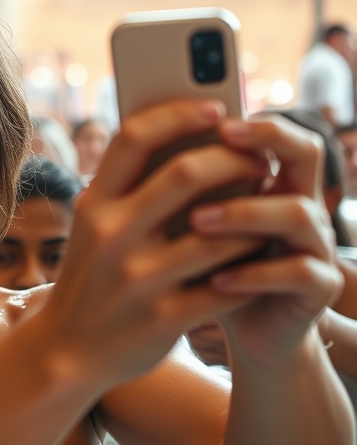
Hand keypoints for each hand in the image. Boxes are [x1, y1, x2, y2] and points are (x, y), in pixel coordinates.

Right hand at [43, 99, 268, 382]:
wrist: (67, 350)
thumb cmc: (93, 276)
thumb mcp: (93, 225)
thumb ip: (129, 187)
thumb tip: (190, 138)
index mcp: (93, 204)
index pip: (134, 137)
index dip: (179, 114)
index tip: (217, 108)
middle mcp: (110, 235)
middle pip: (184, 175)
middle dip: (234, 161)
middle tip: (259, 163)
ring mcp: (136, 279)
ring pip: (217, 234)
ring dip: (254, 218)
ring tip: (268, 211)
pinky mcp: (162, 318)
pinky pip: (225, 286)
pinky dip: (251, 270)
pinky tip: (262, 260)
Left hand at [190, 115, 341, 362]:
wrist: (243, 332)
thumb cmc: (204, 270)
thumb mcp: (184, 226)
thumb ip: (172, 188)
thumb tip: (126, 138)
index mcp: (271, 182)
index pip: (276, 132)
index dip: (250, 119)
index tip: (213, 112)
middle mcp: (302, 204)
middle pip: (306, 154)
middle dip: (264, 143)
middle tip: (221, 141)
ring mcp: (315, 246)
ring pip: (298, 213)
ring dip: (245, 213)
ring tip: (197, 221)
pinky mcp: (318, 288)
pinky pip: (298, 273)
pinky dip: (256, 273)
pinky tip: (216, 279)